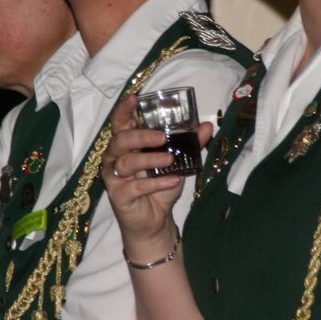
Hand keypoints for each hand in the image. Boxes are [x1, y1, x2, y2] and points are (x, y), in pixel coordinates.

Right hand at [100, 95, 210, 258]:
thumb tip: (206, 127)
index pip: (120, 123)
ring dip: (149, 160)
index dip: (124, 110)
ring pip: (126, 163)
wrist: (156, 221)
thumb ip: (190, 144)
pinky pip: (134, 187)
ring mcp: (114, 177)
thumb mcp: (178, 163)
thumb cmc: (160, 187)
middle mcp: (115, 158)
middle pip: (121, 140)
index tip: (135, 98)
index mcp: (127, 145)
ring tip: (170, 160)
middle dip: (141, 137)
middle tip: (162, 137)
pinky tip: (171, 181)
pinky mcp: (118, 196)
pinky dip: (155, 183)